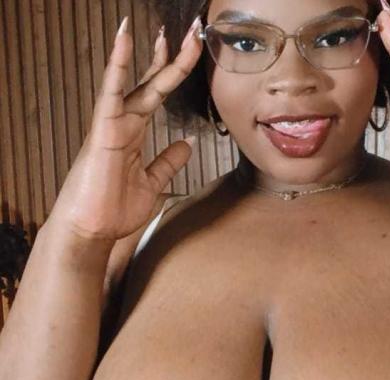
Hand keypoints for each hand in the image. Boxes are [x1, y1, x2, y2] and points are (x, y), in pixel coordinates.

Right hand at [46, 16, 203, 241]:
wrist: (91, 231)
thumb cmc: (114, 209)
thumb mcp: (153, 183)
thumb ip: (168, 161)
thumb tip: (187, 143)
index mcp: (136, 133)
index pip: (158, 93)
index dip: (174, 71)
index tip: (190, 50)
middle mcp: (126, 123)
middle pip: (152, 82)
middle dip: (172, 56)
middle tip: (191, 31)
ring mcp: (114, 124)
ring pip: (135, 82)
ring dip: (150, 55)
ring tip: (166, 30)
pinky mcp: (103, 131)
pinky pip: (111, 92)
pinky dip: (117, 65)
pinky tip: (123, 39)